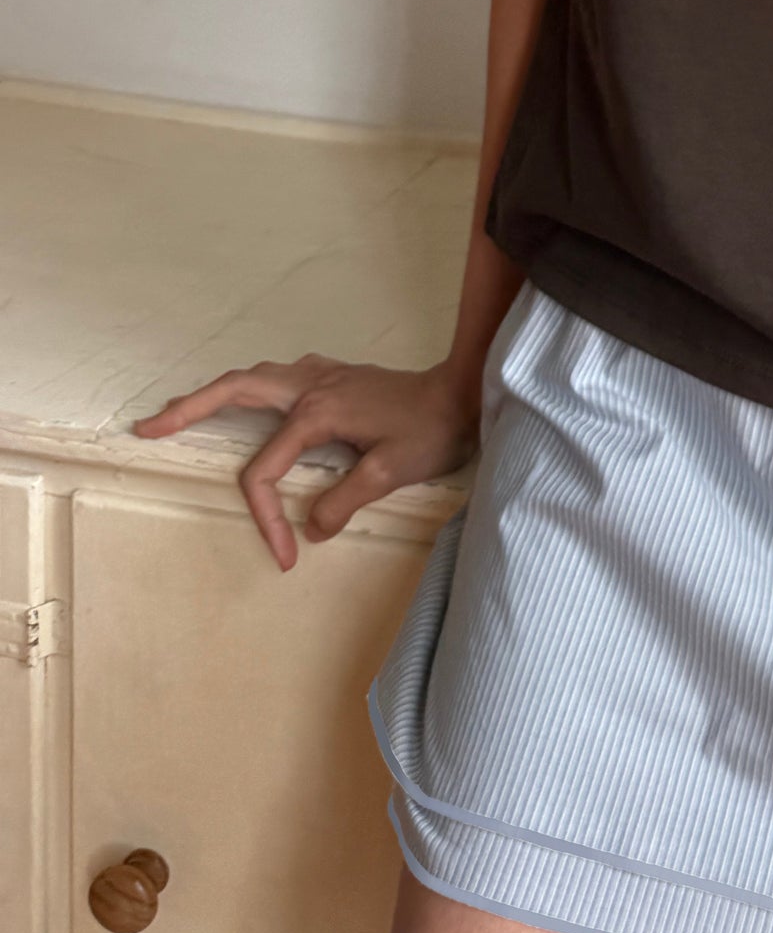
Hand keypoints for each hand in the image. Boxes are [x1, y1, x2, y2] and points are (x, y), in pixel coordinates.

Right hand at [128, 355, 481, 571]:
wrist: (464, 392)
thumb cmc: (431, 430)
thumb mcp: (389, 474)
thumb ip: (342, 502)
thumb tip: (310, 528)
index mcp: (317, 412)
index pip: (265, 470)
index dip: (265, 518)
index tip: (284, 556)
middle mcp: (310, 386)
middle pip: (234, 391)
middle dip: (187, 410)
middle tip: (147, 429)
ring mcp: (320, 375)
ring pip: (251, 378)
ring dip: (211, 394)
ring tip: (177, 412)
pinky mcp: (332, 376)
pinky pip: (274, 378)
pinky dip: (246, 388)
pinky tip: (245, 399)